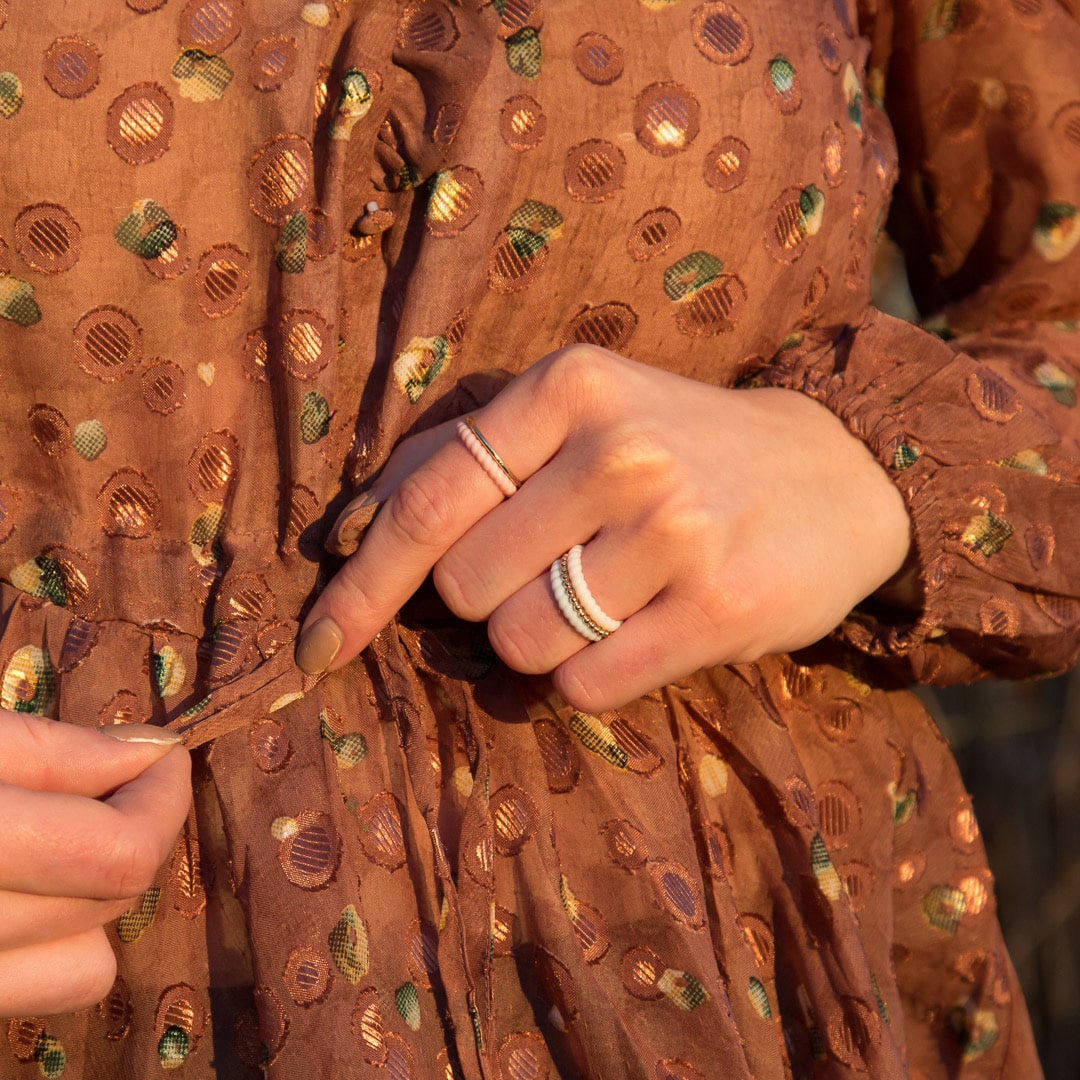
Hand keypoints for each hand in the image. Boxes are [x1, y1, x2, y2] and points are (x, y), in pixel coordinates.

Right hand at [0, 714, 190, 1014]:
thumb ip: (49, 752)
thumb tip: (151, 750)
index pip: (116, 854)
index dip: (161, 796)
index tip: (161, 752)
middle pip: (111, 899)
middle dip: (136, 826)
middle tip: (117, 775)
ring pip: (91, 960)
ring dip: (100, 889)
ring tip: (61, 828)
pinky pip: (49, 986)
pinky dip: (63, 939)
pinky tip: (33, 882)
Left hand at [297, 346, 911, 709]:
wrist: (837, 475)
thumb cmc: (680, 448)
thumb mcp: (581, 416)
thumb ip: (467, 456)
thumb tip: (354, 528)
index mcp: (568, 388)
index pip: (428, 500)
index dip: (362, 584)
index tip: (317, 646)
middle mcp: (619, 449)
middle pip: (466, 587)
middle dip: (489, 600)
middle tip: (557, 569)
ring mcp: (675, 529)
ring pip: (521, 643)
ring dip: (542, 642)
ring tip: (610, 596)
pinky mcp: (720, 608)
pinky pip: (587, 685)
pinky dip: (590, 676)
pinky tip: (643, 630)